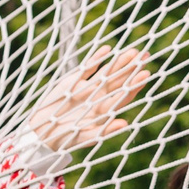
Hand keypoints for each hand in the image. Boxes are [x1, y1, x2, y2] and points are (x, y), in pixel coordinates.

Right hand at [28, 47, 151, 154]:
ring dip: (119, 62)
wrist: (42, 133)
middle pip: (119, 81)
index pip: (124, 96)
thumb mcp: (85, 136)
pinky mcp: (74, 81)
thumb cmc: (65, 139)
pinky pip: (88, 68)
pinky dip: (97, 59)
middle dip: (132, 68)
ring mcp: (88, 89)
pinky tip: (107, 49)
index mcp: (105, 112)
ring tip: (132, 51)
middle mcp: (100, 98)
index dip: (135, 85)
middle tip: (146, 55)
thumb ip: (105, 130)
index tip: (146, 74)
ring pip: (107, 73)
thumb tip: (125, 124)